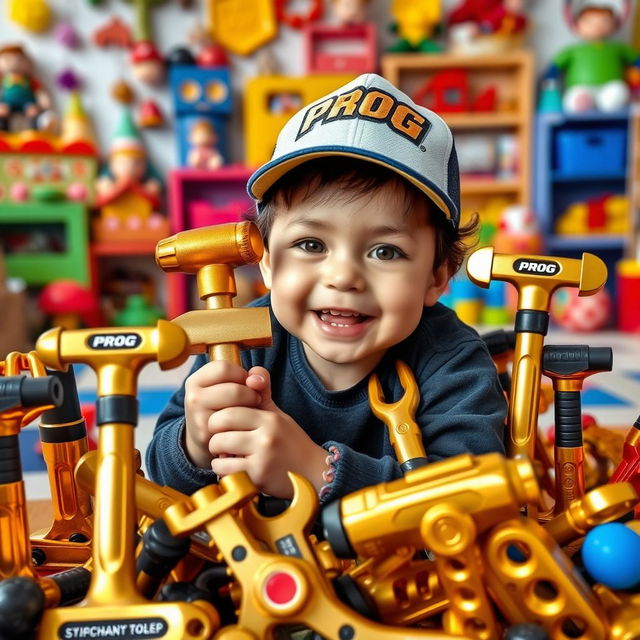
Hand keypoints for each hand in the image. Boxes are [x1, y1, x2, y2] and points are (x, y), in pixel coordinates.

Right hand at [183, 360, 261, 468]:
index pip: (224, 368)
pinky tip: (242, 425)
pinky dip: (243, 425)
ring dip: (249, 410)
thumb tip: (257, 380)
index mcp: (196, 380)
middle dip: (250, 394)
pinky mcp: (207, 435)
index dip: (240, 374)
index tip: (243, 383)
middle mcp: (193, 397)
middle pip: (234, 390)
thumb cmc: (227, 405)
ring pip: (235, 409)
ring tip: (248, 411)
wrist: (207, 438)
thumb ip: (255, 375)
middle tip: (252, 401)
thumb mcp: (235, 385)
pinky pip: (234, 426)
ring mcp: (198, 417)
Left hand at [208, 367, 328, 498]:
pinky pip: (224, 468)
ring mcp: (262, 456)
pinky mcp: (257, 476)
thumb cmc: (292, 443)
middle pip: (220, 423)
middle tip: (221, 440)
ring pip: (218, 446)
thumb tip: (252, 372)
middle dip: (215, 432)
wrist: (313, 474)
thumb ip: (263, 395)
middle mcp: (266, 435)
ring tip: (227, 455)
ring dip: (217, 452)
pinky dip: (223, 469)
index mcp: (270, 418)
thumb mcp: (279, 416)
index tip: (225, 426)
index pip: (230, 408)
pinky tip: (233, 468)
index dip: (221, 417)